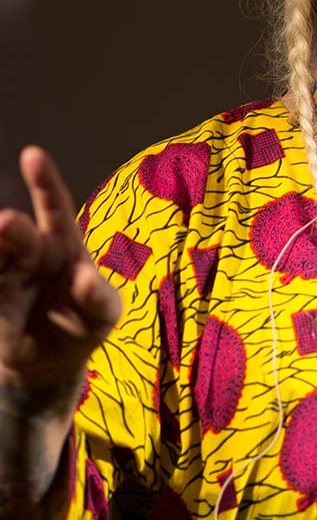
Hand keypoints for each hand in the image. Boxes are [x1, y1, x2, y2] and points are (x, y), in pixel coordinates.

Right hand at [0, 147, 120, 391]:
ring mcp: (6, 276)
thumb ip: (98, 297)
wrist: (52, 365)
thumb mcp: (103, 314)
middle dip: (13, 229)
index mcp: (64, 245)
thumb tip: (84, 276)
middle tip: (6, 223)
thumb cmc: (85, 325)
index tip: (32, 154)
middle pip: (20, 234)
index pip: (54, 207)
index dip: (44, 181)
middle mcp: (31, 254)